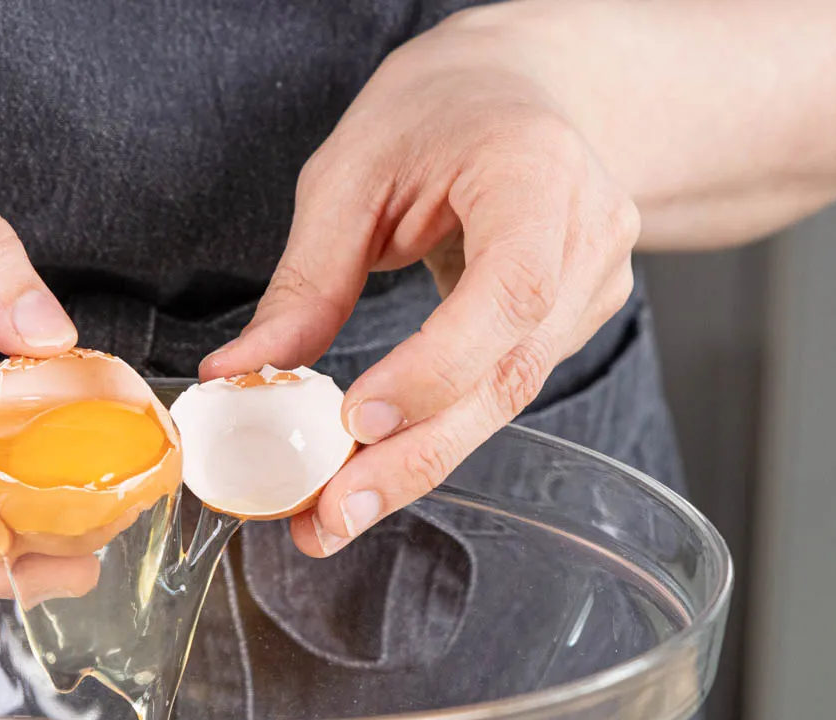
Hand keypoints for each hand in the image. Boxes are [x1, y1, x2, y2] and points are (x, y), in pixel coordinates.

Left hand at [202, 12, 639, 557]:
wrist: (523, 90)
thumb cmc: (437, 113)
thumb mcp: (351, 171)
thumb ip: (305, 280)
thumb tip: (238, 377)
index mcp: (537, 172)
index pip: (510, 290)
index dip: (439, 367)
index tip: (359, 417)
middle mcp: (588, 233)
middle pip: (510, 371)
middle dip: (414, 454)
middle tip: (333, 513)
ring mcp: (596, 283)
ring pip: (507, 398)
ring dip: (416, 462)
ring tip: (333, 511)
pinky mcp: (576, 320)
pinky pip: (501, 390)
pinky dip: (435, 433)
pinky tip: (374, 468)